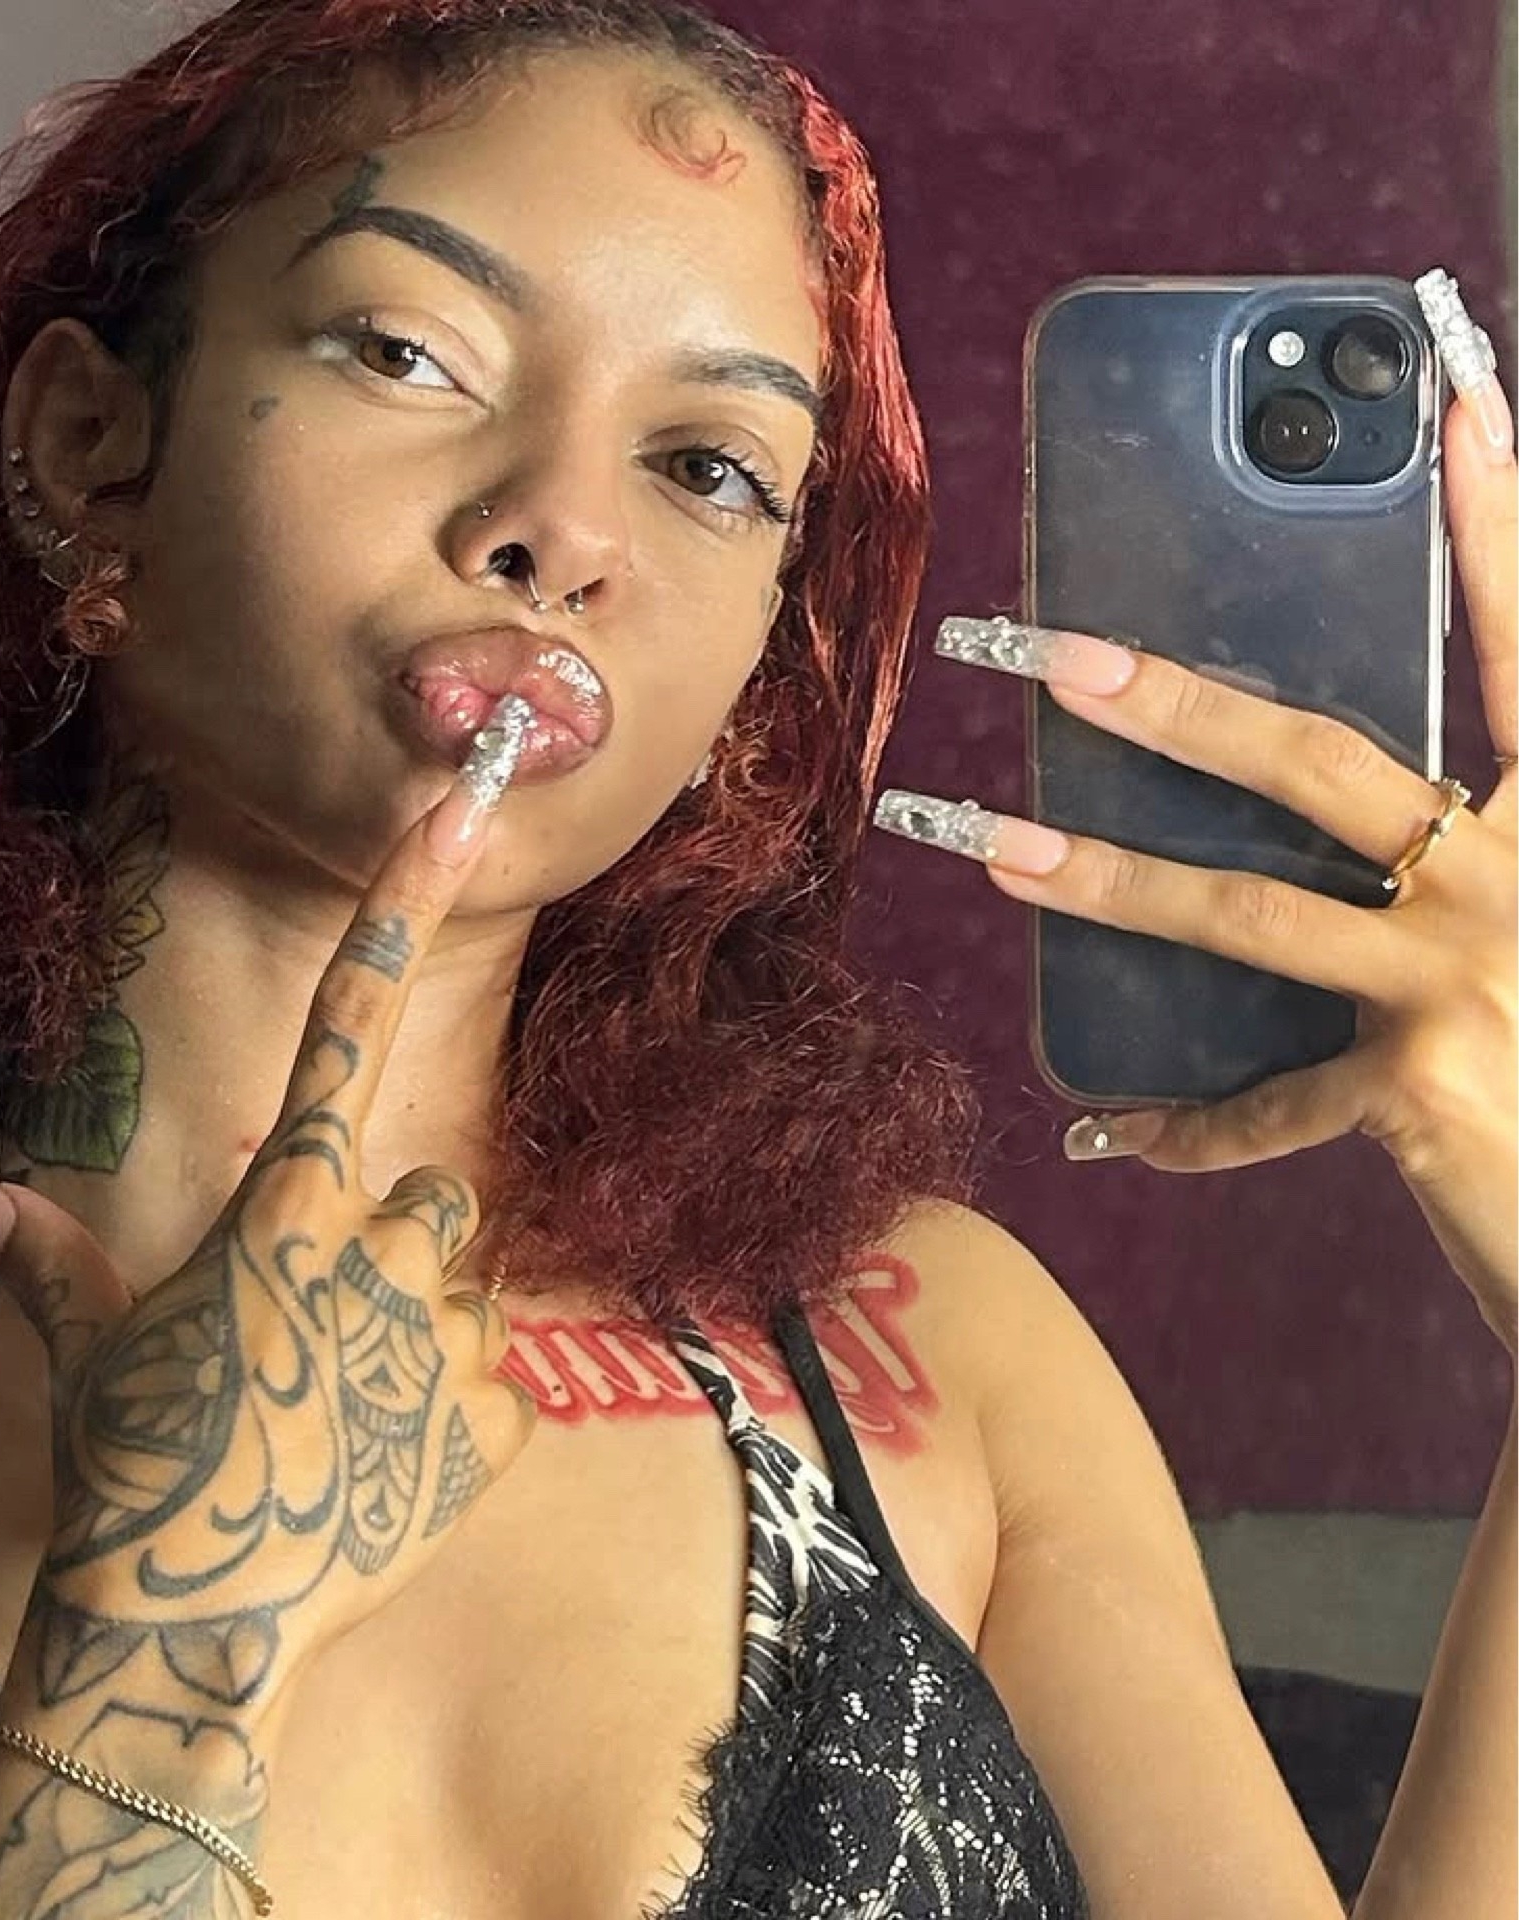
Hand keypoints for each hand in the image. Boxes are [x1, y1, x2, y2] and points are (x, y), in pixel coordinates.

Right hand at [0, 769, 536, 1726]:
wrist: (192, 1624)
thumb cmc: (133, 1467)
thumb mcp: (90, 1347)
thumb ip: (50, 1257)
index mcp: (284, 1208)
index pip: (345, 1025)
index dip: (398, 906)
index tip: (462, 806)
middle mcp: (384, 1248)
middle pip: (435, 1195)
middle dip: (394, 1245)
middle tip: (329, 1327)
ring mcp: (448, 1338)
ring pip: (472, 1289)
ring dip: (426, 1331)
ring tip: (352, 1408)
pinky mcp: (500, 1423)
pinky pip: (507, 1387)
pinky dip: (462, 1421)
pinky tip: (393, 1465)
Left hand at [885, 386, 1517, 1352]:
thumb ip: (1464, 860)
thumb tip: (1367, 824)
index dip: (1501, 522)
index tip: (1459, 396)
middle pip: (1327, 763)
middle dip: (1180, 705)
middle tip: (1051, 655)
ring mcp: (1469, 981)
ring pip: (1252, 913)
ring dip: (1110, 881)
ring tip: (997, 850)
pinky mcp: (1420, 1089)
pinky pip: (1263, 1102)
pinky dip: (1184, 1125)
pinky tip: (1107, 1130)